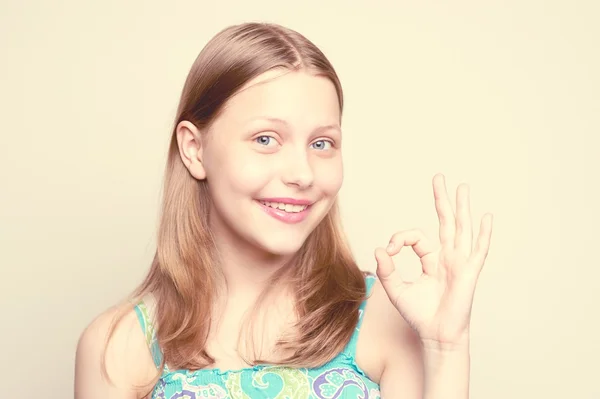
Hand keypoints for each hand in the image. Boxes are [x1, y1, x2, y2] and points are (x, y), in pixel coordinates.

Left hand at [375, 173, 492, 347]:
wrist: (436, 335)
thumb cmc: (419, 315)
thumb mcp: (396, 291)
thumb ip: (387, 270)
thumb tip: (380, 249)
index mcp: (431, 260)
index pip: (415, 237)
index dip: (399, 239)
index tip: (389, 251)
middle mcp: (447, 257)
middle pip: (445, 222)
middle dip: (441, 199)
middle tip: (438, 178)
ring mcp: (459, 263)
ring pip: (461, 229)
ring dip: (462, 208)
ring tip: (462, 187)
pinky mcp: (469, 272)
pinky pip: (478, 250)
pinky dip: (483, 234)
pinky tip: (486, 218)